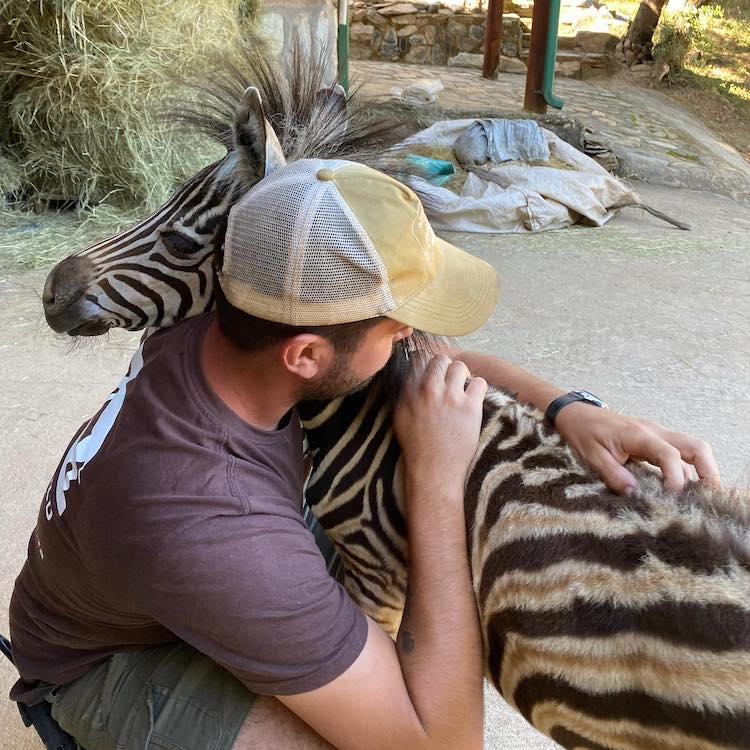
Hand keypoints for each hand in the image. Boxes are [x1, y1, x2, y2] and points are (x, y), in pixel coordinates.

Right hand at [394, 355, 486, 491]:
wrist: (433, 470)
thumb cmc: (416, 447)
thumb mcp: (400, 417)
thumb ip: (404, 394)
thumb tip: (410, 378)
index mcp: (410, 392)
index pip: (419, 360)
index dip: (427, 364)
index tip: (433, 372)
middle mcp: (429, 390)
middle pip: (440, 359)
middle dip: (445, 368)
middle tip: (449, 381)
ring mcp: (450, 397)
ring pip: (460, 366)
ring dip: (462, 375)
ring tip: (461, 389)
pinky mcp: (470, 407)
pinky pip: (479, 382)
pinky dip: (477, 387)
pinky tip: (472, 399)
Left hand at [555, 402, 720, 494]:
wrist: (575, 413)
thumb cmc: (582, 432)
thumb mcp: (591, 456)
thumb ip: (613, 474)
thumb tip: (634, 493)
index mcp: (638, 435)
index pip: (670, 455)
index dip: (676, 478)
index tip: (671, 498)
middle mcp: (654, 431)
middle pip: (696, 446)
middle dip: (708, 472)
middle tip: (709, 498)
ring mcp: (656, 434)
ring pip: (692, 448)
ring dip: (700, 471)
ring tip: (697, 498)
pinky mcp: (654, 439)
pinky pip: (679, 452)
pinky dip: (686, 469)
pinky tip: (681, 489)